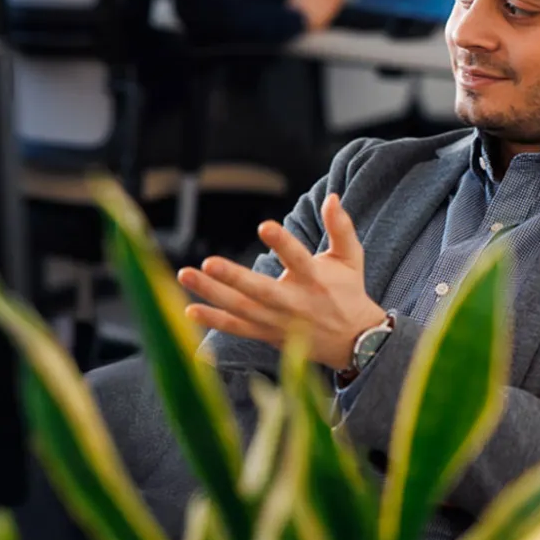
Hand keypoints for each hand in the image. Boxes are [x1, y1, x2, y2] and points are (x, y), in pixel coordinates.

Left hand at [176, 192, 383, 369]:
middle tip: (208, 262)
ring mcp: (277, 322)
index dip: (282, 243)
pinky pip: (236, 328)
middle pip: (260, 291)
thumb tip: (332, 197)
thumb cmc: (348, 291)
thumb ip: (341, 228)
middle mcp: (293, 303)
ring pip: (241, 309)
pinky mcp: (266, 334)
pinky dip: (213, 320)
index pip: (298, 259)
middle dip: (233, 277)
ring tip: (186, 275)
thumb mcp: (351, 258)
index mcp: (315, 280)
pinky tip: (190, 309)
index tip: (264, 225)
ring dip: (211, 294)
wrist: (353, 342)